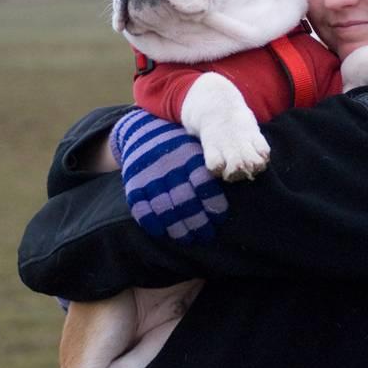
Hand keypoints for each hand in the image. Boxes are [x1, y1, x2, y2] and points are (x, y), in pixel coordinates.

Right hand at [110, 110, 228, 240]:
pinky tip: (164, 232)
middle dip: (198, 222)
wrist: (142, 130)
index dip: (213, 202)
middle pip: (185, 201)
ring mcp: (150, 178)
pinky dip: (153, 224)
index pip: (203, 183)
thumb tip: (234, 184)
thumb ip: (209, 167)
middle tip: (207, 234)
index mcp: (188, 158)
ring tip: (189, 238)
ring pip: (165, 209)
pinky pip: (142, 210)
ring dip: (178, 228)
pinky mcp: (134, 185)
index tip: (220, 216)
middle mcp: (169, 168)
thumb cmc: (178, 145)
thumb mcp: (195, 148)